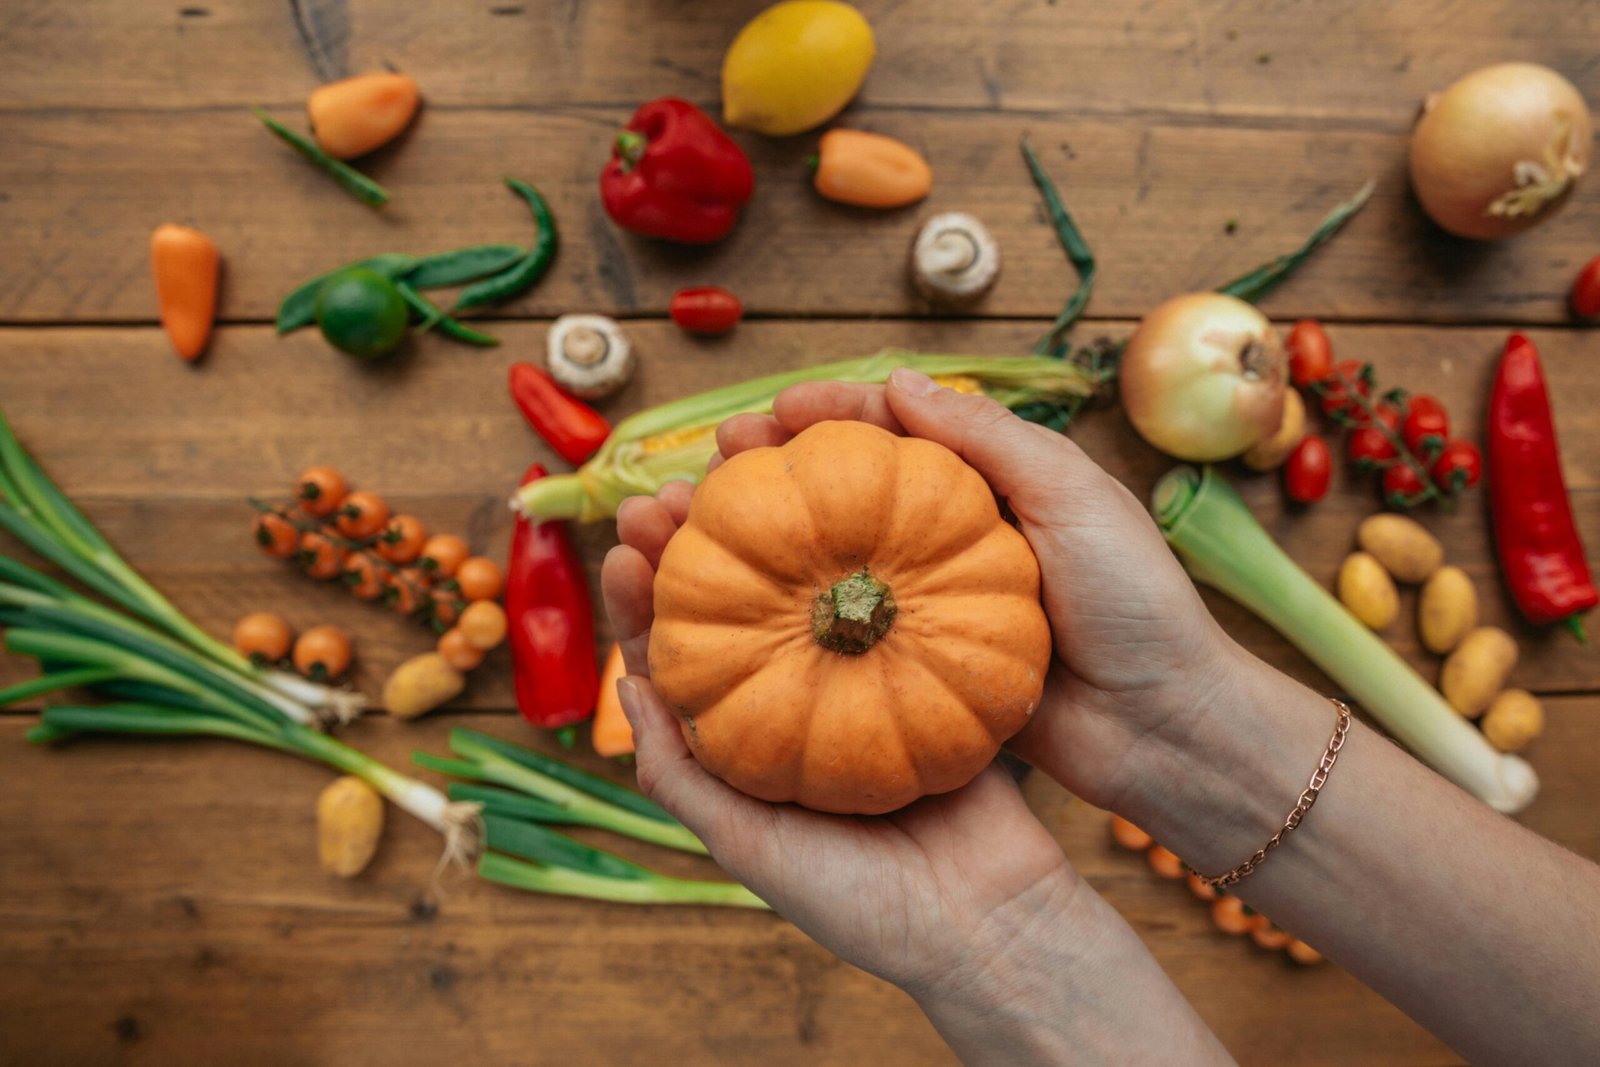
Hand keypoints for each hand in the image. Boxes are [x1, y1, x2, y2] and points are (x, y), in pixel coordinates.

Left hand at [603, 478, 1075, 996]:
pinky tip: (842, 508)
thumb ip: (682, 775)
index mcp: (750, 753)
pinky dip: (861, 557)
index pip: (683, 662)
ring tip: (735, 477)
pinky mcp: (929, 675)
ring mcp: (865, 688)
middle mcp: (802, 711)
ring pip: (803, 595)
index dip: (648, 602)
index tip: (626, 544)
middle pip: (737, 612)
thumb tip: (628, 680)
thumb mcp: (750, 849)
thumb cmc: (865, 905)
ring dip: (771, 537)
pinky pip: (889, 606)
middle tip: (668, 491)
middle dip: (697, 548)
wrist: (994, 924)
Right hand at [675, 368, 1238, 813]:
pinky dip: (798, 615)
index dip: (830, 413)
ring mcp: (934, 605)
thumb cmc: (1137, 604)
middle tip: (715, 464)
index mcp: (993, 485)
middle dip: (778, 470)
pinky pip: (852, 632)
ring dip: (771, 541)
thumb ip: (990, 438)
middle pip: (848, 489)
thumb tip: (898, 380)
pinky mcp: (925, 666)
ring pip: (836, 559)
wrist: (1168, 729)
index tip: (771, 412)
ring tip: (706, 529)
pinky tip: (747, 611)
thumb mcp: (1076, 498)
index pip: (897, 429)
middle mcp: (954, 539)